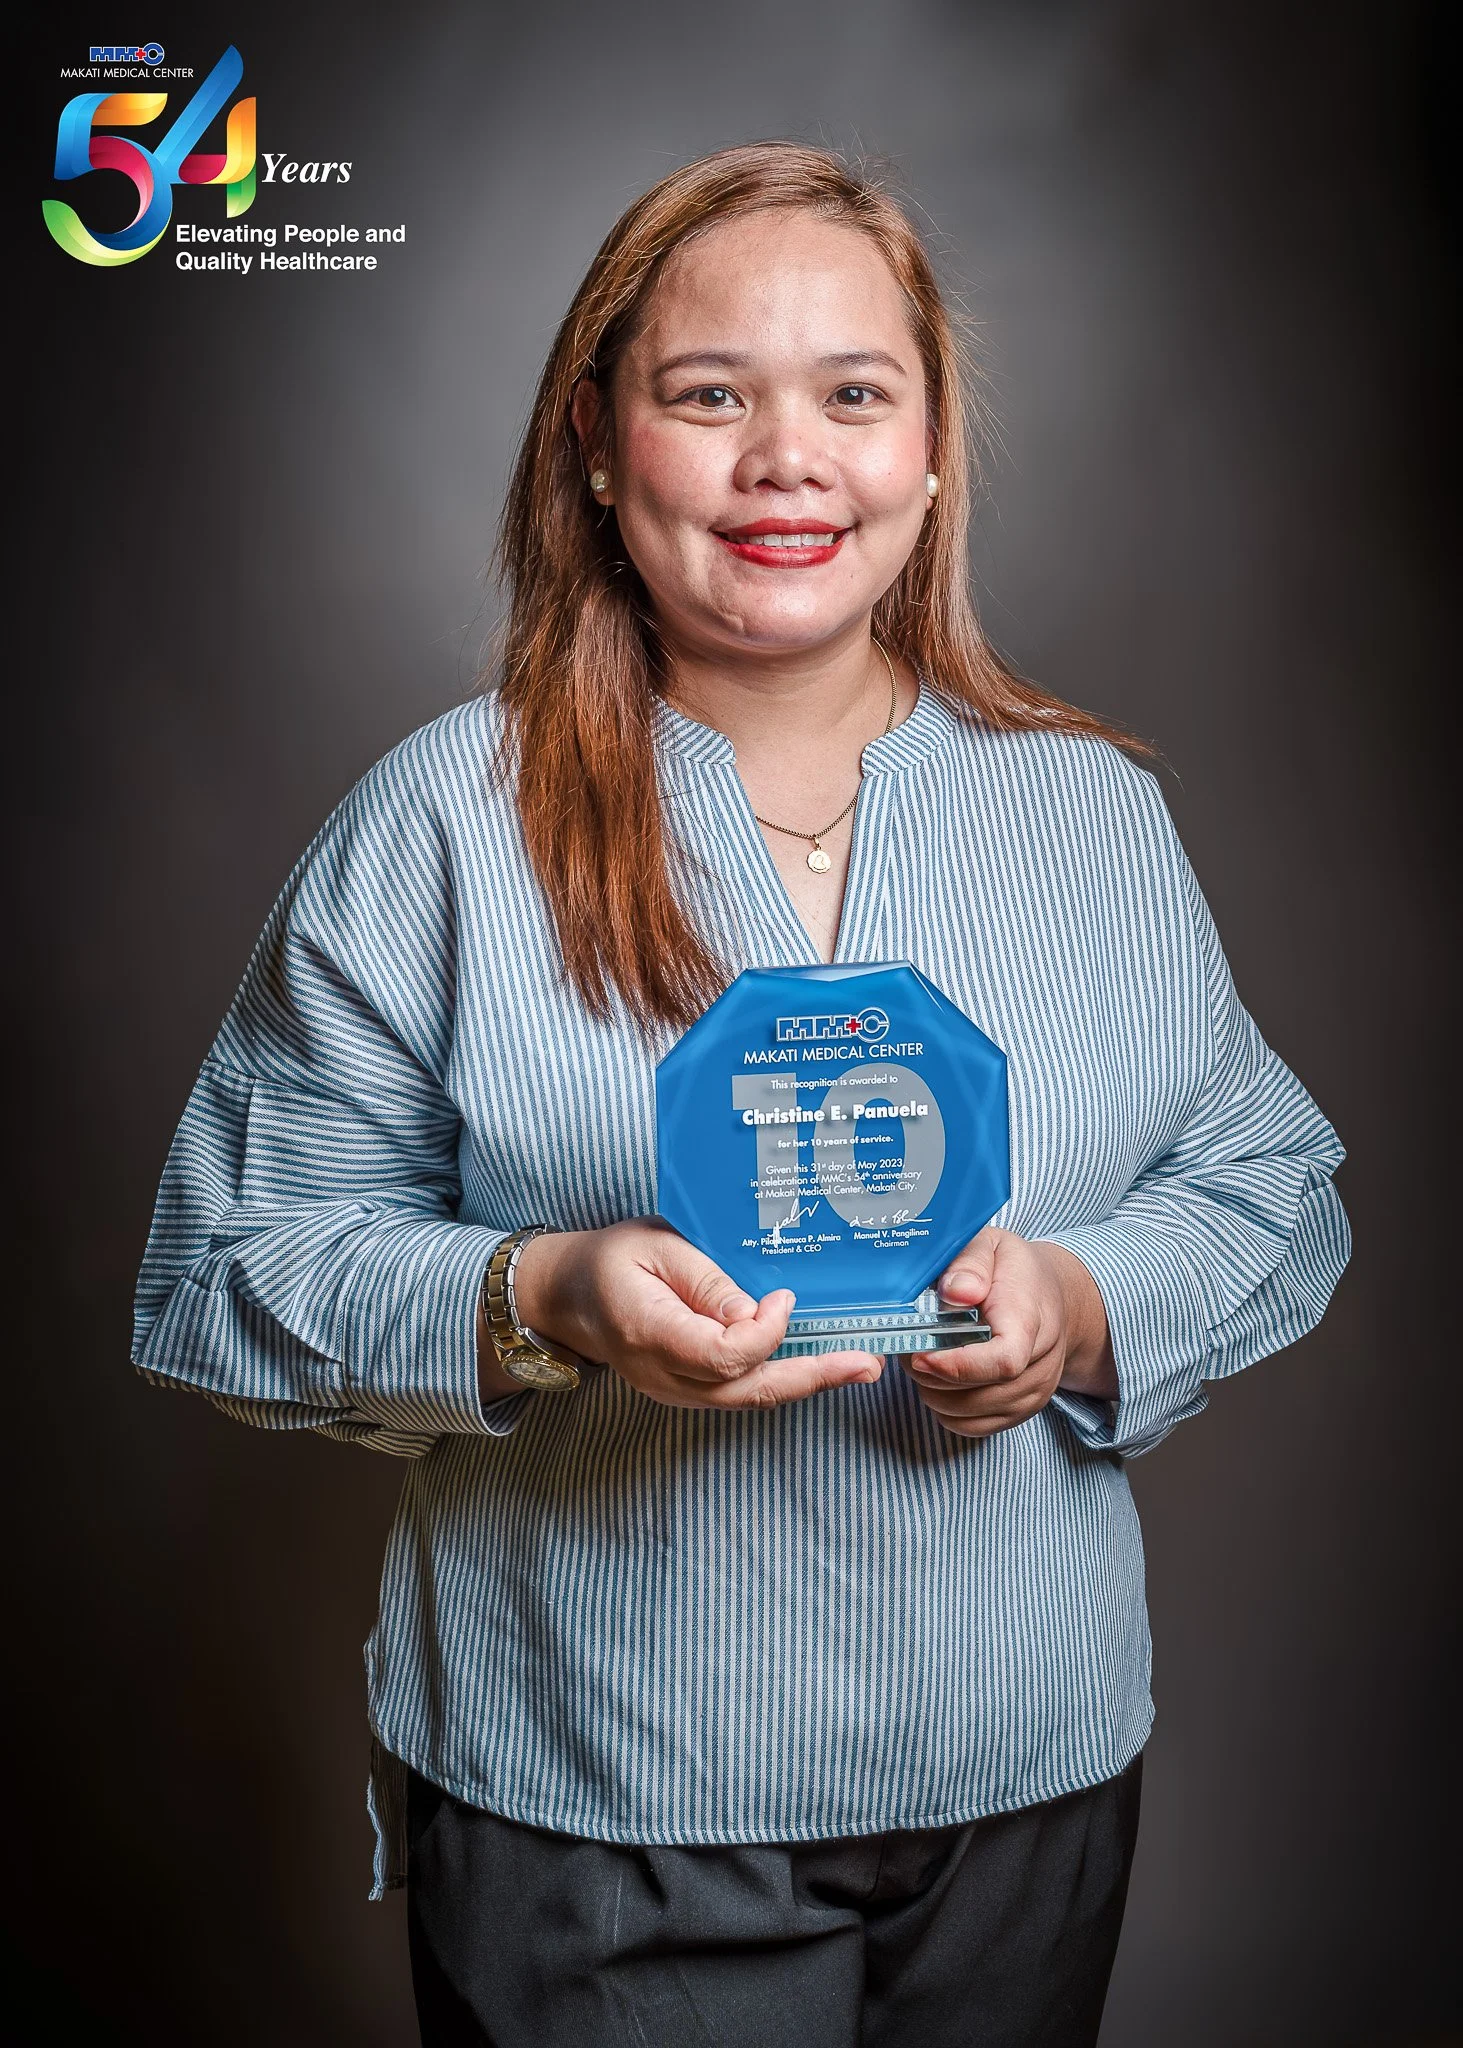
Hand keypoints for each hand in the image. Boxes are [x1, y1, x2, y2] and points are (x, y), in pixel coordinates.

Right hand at [481, 1218, 883, 1411]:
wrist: (565, 1295)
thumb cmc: (609, 1260)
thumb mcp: (656, 1245)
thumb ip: (707, 1280)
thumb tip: (759, 1312)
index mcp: (651, 1333)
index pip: (723, 1355)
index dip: (764, 1332)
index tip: (782, 1297)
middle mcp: (663, 1375)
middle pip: (747, 1391)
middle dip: (812, 1377)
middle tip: (865, 1364)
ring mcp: (673, 1390)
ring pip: (748, 1398)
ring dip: (806, 1381)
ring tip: (858, 1366)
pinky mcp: (685, 1388)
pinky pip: (738, 1391)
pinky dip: (781, 1378)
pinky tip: (817, 1363)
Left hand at [901, 1225, 1116, 1440]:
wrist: (1050, 1296)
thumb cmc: (1013, 1270)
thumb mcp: (991, 1244)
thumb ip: (971, 1262)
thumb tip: (958, 1292)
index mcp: (1030, 1320)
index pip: (1003, 1361)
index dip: (957, 1366)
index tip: (921, 1355)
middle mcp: (1040, 1364)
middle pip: (979, 1393)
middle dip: (930, 1376)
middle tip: (908, 1347)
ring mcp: (1033, 1393)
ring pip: (969, 1414)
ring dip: (933, 1392)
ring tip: (923, 1358)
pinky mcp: (1021, 1412)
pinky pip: (972, 1427)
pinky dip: (945, 1410)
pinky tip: (939, 1380)